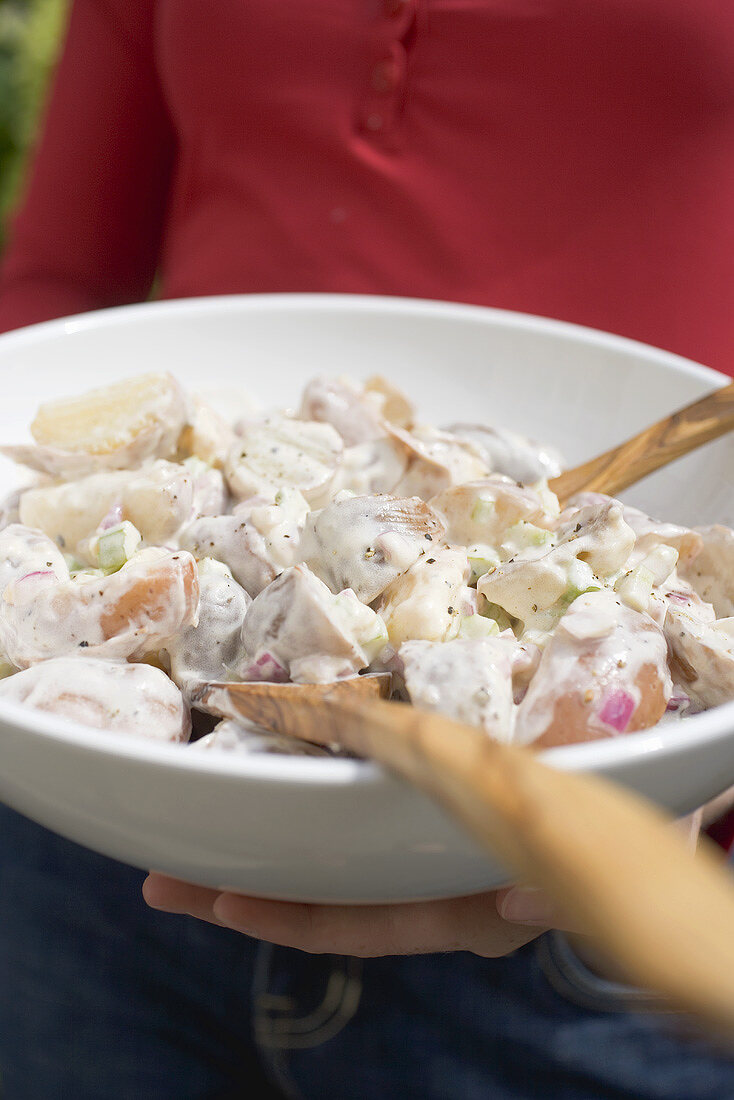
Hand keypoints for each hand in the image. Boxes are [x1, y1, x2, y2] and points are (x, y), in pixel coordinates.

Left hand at [142, 810, 706, 958]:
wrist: (637, 799)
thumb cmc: (611, 839)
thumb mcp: (588, 874)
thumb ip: (555, 902)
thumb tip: (516, 913)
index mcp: (458, 911)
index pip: (360, 926)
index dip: (289, 920)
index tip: (220, 905)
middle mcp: (430, 883)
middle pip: (324, 896)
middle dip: (244, 890)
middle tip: (162, 878)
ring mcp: (428, 846)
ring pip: (334, 851)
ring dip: (267, 833)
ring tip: (191, 815)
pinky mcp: (435, 800)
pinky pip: (364, 800)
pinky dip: (315, 782)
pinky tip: (276, 758)